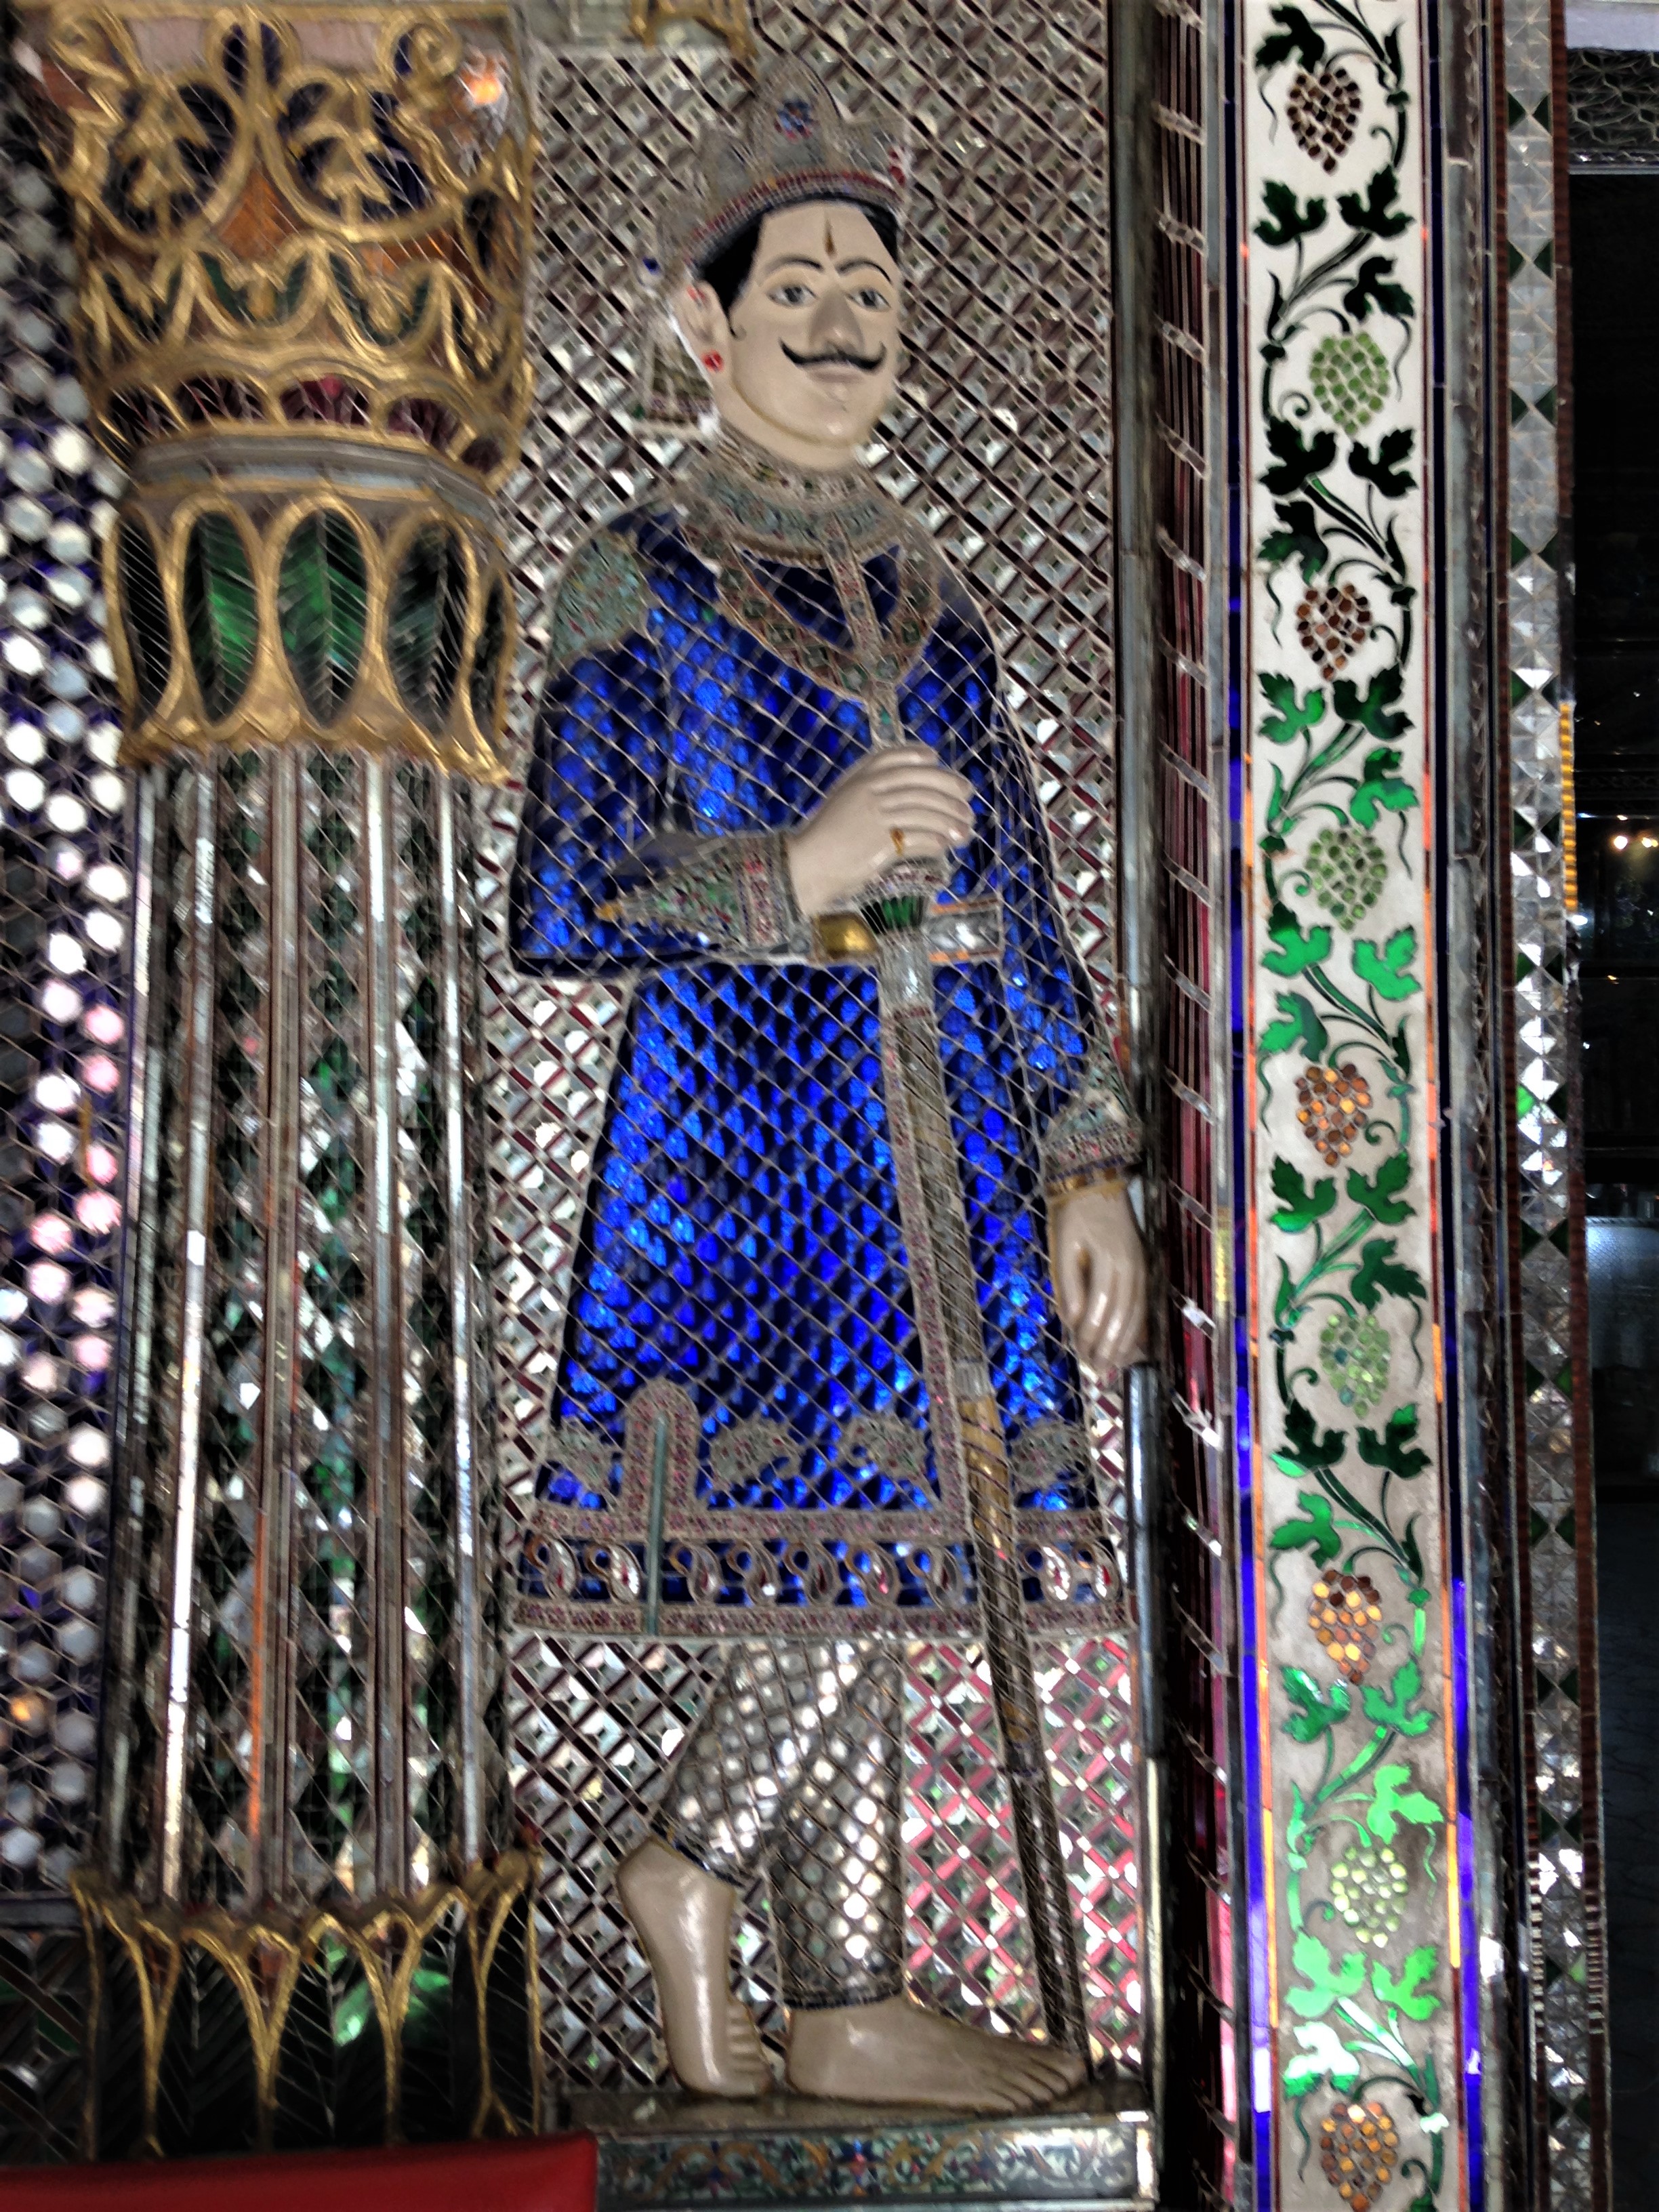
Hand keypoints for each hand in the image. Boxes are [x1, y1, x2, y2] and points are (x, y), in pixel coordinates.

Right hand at [787, 745, 975, 918]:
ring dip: (950, 820)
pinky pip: (919, 838)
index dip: (918, 757)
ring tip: (965, 830)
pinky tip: (945, 845)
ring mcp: (875, 815)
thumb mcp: (843, 805)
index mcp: (857, 779)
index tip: (936, 761)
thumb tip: (909, 798)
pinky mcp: (881, 842)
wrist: (805, 865)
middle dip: (949, 789)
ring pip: (925, 811)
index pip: (894, 757)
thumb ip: (868, 795)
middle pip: (920, 783)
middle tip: (967, 800)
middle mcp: (869, 792)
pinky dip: (936, 841)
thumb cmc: (824, 840)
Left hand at [1049, 1184, 1146, 1373]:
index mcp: (1110, 1262)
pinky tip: (1134, 1343)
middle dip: (1110, 1346)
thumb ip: (1069, 1283)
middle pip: (1122, 1316)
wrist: (1098, 1184)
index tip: (1081, 1355)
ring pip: (1137, 1312)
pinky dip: (1139, 1326)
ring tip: (1114, 1363)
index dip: (1092, 1335)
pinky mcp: (1145, 1267)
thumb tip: (1073, 1320)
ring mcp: (1142, 1268)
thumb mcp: (1063, 1245)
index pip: (1101, 1309)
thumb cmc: (1074, 1215)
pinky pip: (1144, 1303)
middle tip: (1098, 1369)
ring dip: (1126, 1341)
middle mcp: (1131, 1268)